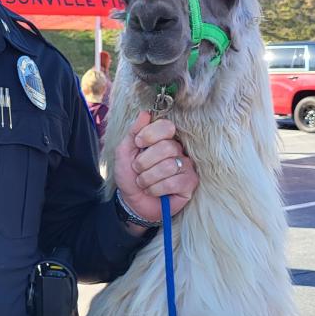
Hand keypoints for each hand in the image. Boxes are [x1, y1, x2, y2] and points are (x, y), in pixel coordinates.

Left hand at [113, 111, 197, 225]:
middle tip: (138, 170)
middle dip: (144, 162)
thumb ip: (133, 132)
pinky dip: (156, 189)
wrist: (133, 202)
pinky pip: (173, 182)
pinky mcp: (190, 183)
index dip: (150, 134)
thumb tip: (145, 113)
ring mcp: (186, 166)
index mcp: (163, 139)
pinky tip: (154, 191)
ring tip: (144, 183)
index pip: (166, 126)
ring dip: (148, 178)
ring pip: (168, 166)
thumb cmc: (130, 176)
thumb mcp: (124, 152)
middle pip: (166, 147)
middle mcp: (177, 150)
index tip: (138, 143)